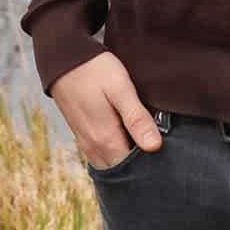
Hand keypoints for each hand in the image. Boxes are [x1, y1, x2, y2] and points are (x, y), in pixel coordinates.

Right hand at [50, 53, 163, 169]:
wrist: (64, 57)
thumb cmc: (95, 70)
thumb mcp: (121, 89)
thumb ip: (137, 119)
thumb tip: (154, 147)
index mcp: (106, 140)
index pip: (133, 171)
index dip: (151, 167)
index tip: (166, 157)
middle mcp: (94, 147)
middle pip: (121, 172)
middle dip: (140, 168)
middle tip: (160, 154)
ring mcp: (86, 142)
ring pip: (111, 165)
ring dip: (127, 162)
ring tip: (146, 147)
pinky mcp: (83, 135)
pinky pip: (102, 156)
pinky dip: (116, 155)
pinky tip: (129, 140)